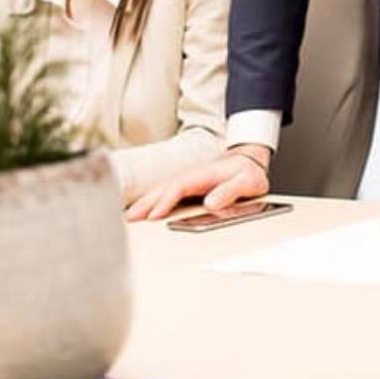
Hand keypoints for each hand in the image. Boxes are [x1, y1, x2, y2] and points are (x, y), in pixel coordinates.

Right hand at [125, 146, 270, 220]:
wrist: (249, 161)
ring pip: (162, 191)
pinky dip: (153, 202)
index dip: (165, 201)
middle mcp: (192, 177)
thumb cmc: (248, 172)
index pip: (179, 187)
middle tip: (130, 217)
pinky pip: (167, 194)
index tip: (154, 215)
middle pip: (164, 189)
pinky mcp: (189, 188)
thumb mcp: (247, 182)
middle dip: (146, 202)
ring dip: (145, 203)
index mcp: (203, 175)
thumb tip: (212, 203)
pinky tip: (145, 211)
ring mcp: (189, 182)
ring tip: (130, 216)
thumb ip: (231, 191)